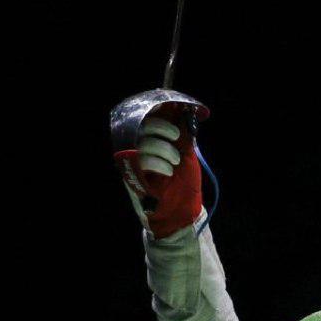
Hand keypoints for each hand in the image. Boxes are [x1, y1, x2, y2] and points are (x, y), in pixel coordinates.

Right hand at [115, 103, 202, 237]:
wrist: (182, 210)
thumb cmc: (184, 183)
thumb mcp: (186, 154)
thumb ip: (182, 136)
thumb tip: (183, 112)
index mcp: (151, 140)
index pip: (146, 117)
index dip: (155, 110)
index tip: (170, 110)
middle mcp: (138, 149)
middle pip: (141, 125)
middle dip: (161, 127)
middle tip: (176, 136)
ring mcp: (134, 162)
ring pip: (143, 142)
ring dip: (164, 148)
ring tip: (175, 160)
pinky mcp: (134, 175)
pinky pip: (142, 160)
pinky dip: (159, 162)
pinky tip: (168, 171)